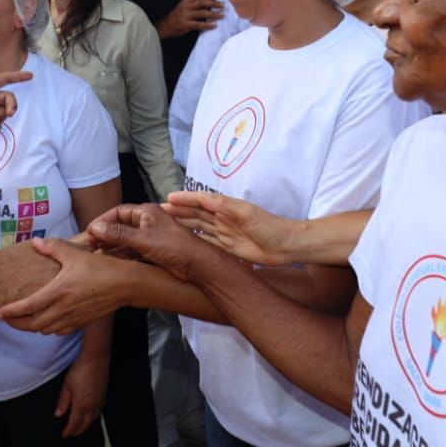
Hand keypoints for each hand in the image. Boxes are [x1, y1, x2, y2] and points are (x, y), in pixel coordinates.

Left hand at [0, 239, 132, 334]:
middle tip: (6, 319)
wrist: (125, 284)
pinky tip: (48, 321)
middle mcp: (62, 309)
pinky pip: (59, 331)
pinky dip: (48, 328)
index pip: (26, 307)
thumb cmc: (101, 267)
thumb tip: (35, 242)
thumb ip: (53, 248)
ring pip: (44, 330)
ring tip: (24, 319)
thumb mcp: (75, 253)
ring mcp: (72, 319)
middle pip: (32, 325)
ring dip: (32, 327)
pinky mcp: (81, 323)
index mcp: (57, 292)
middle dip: (16, 324)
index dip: (9, 312)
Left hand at [55, 342, 108, 437]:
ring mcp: (100, 401)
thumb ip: (63, 402)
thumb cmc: (80, 370)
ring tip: (79, 426)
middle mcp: (92, 406)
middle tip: (71, 433)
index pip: (75, 424)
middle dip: (78, 431)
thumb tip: (58, 414)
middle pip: (85, 424)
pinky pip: (98, 412)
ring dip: (86, 425)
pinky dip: (92, 417)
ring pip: (93, 419)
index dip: (69, 431)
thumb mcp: (67, 386)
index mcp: (82, 405)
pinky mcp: (104, 395)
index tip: (64, 434)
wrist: (96, 358)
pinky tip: (89, 415)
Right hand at [87, 203, 211, 281]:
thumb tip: (96, 228)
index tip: (90, 231)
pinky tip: (112, 263)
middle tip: (91, 246)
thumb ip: (118, 234)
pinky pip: (133, 251)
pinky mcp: (154, 251)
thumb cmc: (175, 247)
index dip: (103, 220)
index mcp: (147, 212)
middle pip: (121, 226)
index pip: (119, 211)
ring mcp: (151, 237)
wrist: (197, 265)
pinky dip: (122, 255)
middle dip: (106, 235)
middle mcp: (148, 222)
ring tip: (98, 256)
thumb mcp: (143, 239)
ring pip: (126, 240)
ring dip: (113, 247)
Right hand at [157, 0, 222, 37]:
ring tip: (222, 15)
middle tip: (223, 5)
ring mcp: (186, 15)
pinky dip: (207, 25)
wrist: (166, 25)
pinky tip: (214, 25)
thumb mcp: (185, 3)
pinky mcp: (186, 24)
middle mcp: (187, 6)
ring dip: (213, 14)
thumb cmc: (178, 14)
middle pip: (202, 2)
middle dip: (214, 3)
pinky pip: (199, 24)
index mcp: (187, 0)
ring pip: (202, 13)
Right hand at [163, 190, 296, 265]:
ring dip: (184, 225)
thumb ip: (226, 206)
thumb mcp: (247, 213)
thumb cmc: (270, 226)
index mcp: (227, 207)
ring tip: (166, 225)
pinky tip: (184, 242)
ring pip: (199, 227)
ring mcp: (225, 233)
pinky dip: (195, 240)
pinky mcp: (228, 247)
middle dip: (178, 211)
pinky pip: (207, 242)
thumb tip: (204, 199)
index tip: (168, 199)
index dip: (185, 199)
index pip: (201, 201)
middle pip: (196, 214)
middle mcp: (223, 218)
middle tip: (159, 212)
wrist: (286, 246)